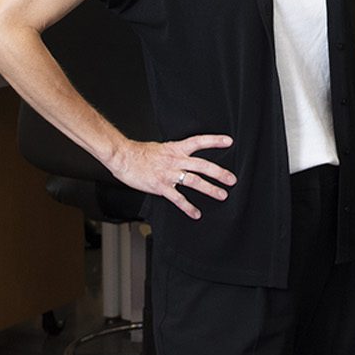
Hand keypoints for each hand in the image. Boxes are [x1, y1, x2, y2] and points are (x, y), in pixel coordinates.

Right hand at [108, 135, 236, 219]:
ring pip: (194, 181)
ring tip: (222, 195)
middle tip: (232, 179)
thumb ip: (175, 152)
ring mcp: (169, 174)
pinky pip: (178, 198)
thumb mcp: (161, 147)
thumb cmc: (139, 153)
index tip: (229, 141)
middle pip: (202, 165)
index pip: (198, 142)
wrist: (123, 157)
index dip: (214, 141)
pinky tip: (196, 213)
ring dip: (210, 189)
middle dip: (219, 173)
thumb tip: (185, 156)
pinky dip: (188, 207)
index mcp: (176, 149)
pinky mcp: (161, 186)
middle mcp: (175, 161)